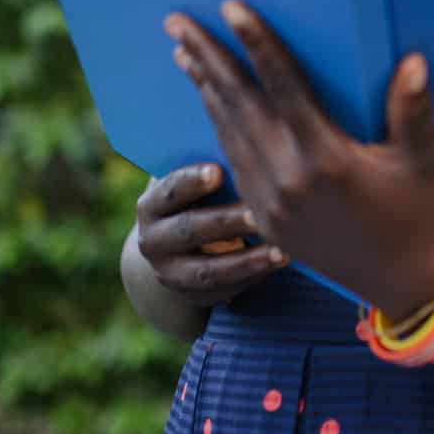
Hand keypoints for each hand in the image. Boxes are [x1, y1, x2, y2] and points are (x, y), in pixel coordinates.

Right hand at [133, 162, 286, 307]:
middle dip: (228, 222)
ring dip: (247, 261)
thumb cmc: (198, 198)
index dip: (191, 181)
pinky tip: (278, 266)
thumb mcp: (193, 182)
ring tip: (282, 252)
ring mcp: (170, 273)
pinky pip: (224, 291)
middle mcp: (153, 241)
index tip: (218, 172)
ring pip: (207, 271)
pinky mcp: (192, 297)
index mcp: (151, 206)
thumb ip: (211, 167)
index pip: (169, 191)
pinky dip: (253, 279)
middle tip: (261, 213)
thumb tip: (242, 137)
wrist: (177, 248)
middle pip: (190, 230)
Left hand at [167, 0, 433, 320]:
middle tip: (176, 21)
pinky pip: (234, 161)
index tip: (230, 7)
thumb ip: (413, 110)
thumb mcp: (424, 161)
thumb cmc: (421, 214)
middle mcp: (288, 179)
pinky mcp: (266, 219)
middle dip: (206, 59)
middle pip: (238, 104)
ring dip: (204, 89)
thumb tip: (412, 60)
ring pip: (227, 133)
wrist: (406, 284)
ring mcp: (271, 203)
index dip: (256, 43)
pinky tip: (210, 102)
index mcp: (326, 159)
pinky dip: (217, 126)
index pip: (283, 86)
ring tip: (183, 52)